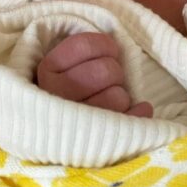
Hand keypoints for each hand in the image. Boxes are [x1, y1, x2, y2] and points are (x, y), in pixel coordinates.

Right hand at [37, 32, 152, 117]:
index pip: (83, 45)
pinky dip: (138, 114)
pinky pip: (129, 120)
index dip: (105, 45)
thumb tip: (117, 44)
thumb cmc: (66, 86)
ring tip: (109, 98)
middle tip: (107, 79)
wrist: (50, 127)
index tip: (109, 51)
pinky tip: (135, 111)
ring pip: (117, 97)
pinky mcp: (94, 143)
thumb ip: (84, 48)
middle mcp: (56, 95)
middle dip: (114, 71)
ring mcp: (74, 122)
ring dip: (121, 94)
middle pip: (105, 70)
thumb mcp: (63, 63)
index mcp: (47, 69)